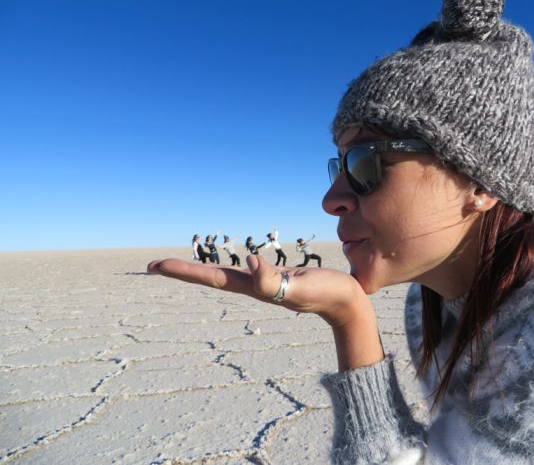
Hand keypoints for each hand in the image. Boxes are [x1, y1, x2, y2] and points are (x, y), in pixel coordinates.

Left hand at [147, 255, 368, 327]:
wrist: (347, 303)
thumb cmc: (328, 293)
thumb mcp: (302, 287)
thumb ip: (275, 280)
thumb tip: (248, 263)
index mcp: (256, 288)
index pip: (213, 277)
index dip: (184, 271)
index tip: (155, 265)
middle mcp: (255, 286)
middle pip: (212, 277)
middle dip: (183, 271)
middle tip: (152, 265)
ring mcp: (265, 283)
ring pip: (226, 274)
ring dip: (201, 270)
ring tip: (179, 267)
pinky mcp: (276, 278)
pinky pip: (245, 270)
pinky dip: (229, 265)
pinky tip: (229, 265)